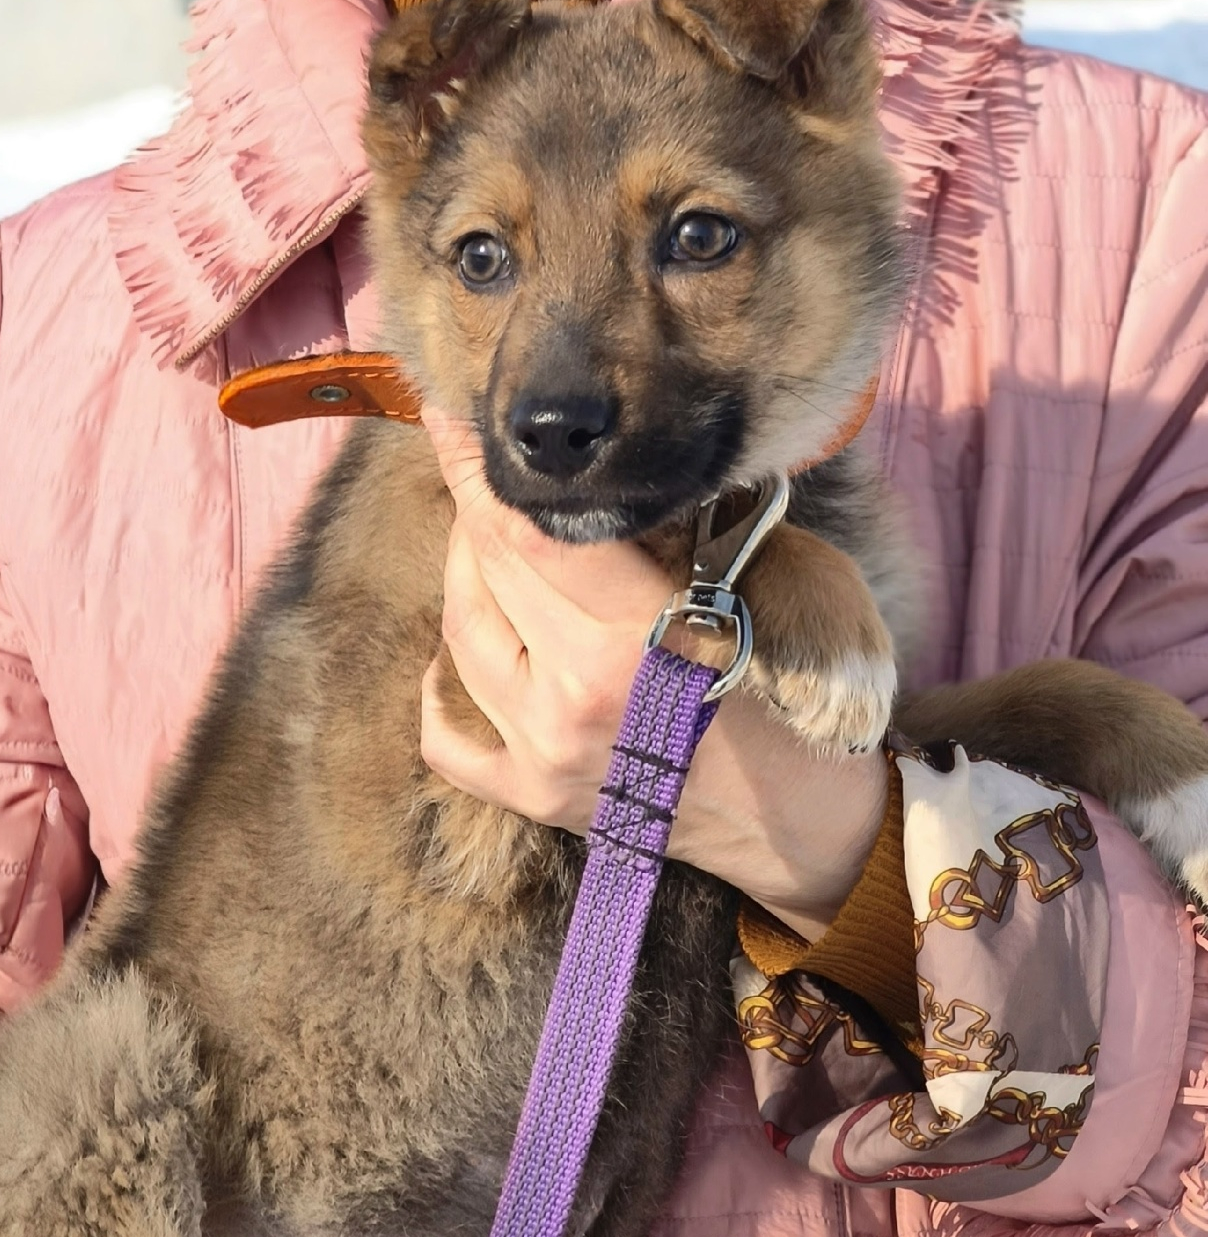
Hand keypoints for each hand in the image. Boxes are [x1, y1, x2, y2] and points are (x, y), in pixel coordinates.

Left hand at [421, 410, 887, 939]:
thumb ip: (682, 527)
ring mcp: (545, 753)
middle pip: (490, 570)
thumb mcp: (762, 584)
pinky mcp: (531, 797)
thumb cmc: (791, 686)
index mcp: (642, 635)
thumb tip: (601, 467)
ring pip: (461, 635)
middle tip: (475, 463)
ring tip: (485, 543)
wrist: (797, 820)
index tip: (455, 416)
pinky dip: (438, 688)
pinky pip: (445, 738)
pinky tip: (459, 652)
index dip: (480, 467)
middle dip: (474, 505)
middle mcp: (578, 696)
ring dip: (463, 575)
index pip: (532, 531)